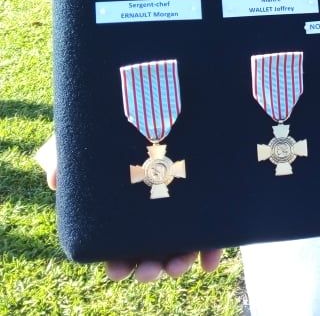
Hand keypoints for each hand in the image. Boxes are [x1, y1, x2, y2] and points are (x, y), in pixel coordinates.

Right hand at [36, 135, 223, 280]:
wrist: (160, 98)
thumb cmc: (121, 123)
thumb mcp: (91, 138)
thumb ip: (69, 157)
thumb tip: (54, 180)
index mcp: (127, 211)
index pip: (121, 247)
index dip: (119, 263)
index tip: (117, 271)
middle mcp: (157, 212)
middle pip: (153, 251)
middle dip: (151, 268)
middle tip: (148, 272)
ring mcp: (185, 207)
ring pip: (183, 246)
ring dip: (179, 263)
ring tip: (176, 266)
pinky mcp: (210, 197)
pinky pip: (215, 230)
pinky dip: (212, 250)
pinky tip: (209, 262)